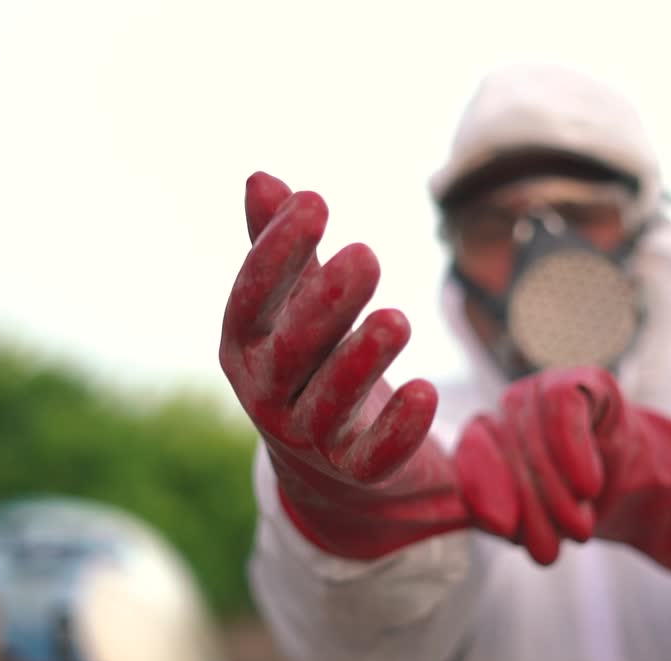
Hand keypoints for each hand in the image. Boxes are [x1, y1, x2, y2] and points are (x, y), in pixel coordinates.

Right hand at [221, 172, 467, 559]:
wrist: (330, 471)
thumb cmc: (310, 362)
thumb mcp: (294, 304)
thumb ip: (284, 250)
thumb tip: (261, 178)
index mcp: (245, 347)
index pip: (250, 299)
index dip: (276, 252)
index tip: (314, 203)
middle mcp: (268, 395)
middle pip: (289, 351)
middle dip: (325, 304)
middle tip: (367, 256)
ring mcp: (309, 438)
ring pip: (329, 404)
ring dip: (362, 362)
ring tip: (398, 319)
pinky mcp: (356, 471)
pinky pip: (373, 456)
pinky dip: (398, 428)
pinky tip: (425, 391)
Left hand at [455, 367, 670, 605]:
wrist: (651, 496)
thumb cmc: (584, 510)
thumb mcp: (538, 523)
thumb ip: (506, 517)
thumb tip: (489, 519)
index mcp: (489, 441)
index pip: (470, 457)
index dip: (482, 490)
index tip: (502, 528)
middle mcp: (509, 410)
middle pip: (501, 448)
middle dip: (526, 505)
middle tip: (551, 551)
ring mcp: (543, 389)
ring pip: (529, 428)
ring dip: (552, 487)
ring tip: (578, 529)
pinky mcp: (582, 378)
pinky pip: (563, 404)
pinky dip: (573, 447)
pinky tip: (590, 484)